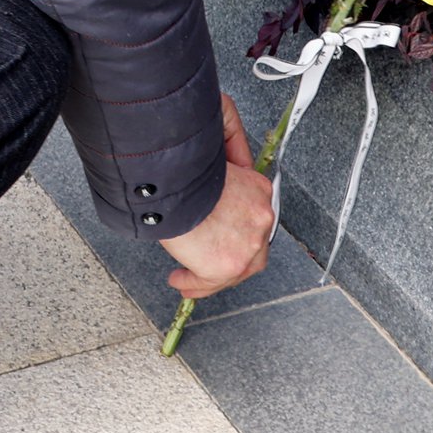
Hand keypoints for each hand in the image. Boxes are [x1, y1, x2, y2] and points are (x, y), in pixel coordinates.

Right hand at [161, 94, 275, 300]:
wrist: (171, 176)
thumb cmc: (183, 162)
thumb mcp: (214, 147)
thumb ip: (225, 154)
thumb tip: (224, 152)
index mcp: (259, 190)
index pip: (254, 220)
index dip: (235, 233)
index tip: (218, 238)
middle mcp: (261, 217)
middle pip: (252, 249)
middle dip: (227, 258)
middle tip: (204, 263)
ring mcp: (249, 243)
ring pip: (235, 270)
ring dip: (210, 276)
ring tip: (186, 277)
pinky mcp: (229, 264)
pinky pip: (210, 282)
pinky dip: (193, 285)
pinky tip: (178, 280)